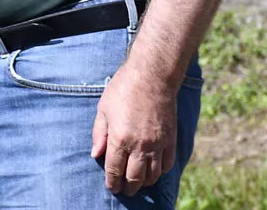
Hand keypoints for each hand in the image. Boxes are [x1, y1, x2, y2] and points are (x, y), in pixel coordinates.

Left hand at [91, 65, 176, 194]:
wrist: (152, 76)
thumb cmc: (123, 89)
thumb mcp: (103, 109)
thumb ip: (99, 134)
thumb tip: (96, 155)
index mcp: (120, 138)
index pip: (115, 170)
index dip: (112, 182)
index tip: (112, 188)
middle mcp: (140, 145)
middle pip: (134, 178)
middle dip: (128, 188)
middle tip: (124, 190)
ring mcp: (158, 144)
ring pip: (152, 175)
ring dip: (144, 182)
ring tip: (137, 182)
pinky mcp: (170, 139)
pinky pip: (167, 164)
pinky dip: (160, 171)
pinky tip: (153, 170)